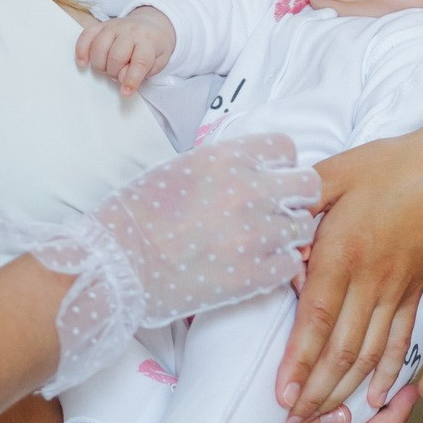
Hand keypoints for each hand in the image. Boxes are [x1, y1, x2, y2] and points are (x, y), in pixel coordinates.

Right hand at [26, 134, 319, 394]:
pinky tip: (255, 266)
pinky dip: (278, 266)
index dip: (278, 163)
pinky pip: (291, 264)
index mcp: (226, 158)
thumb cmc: (134, 216)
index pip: (285, 147)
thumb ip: (221, 166)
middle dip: (294, 197)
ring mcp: (256, 234)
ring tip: (261, 243)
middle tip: (274, 211)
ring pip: (303, 227)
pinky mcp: (254, 274)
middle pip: (308, 185)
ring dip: (286, 234)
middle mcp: (249, 190)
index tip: (267, 177)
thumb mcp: (178, 169)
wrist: (115, 267)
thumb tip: (245, 171)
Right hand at [76, 7, 175, 96]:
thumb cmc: (153, 47)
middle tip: (118, 75)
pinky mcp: (102, 25)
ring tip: (107, 68)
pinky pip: (87, 35)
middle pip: (115, 56)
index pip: (139, 62)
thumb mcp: (158, 62)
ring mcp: (115, 26)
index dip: (131, 79)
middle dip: (114, 72)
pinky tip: (83, 62)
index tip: (126, 92)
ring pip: (99, 47)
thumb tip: (122, 80)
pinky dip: (81, 50)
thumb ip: (143, 72)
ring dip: (100, 65)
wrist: (152, 23)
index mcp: (148, 41)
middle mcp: (131, 31)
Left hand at [274, 123, 422, 422]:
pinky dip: (386, 374)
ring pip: (369, 354)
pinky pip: (400, 342)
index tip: (281, 394)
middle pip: (342, 349)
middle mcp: (371, 281)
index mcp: (344, 253)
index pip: (317, 319)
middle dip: (316, 391)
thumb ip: (301, 199)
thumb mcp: (335, 171)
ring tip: (322, 419)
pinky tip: (372, 398)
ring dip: (345, 390)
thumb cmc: (389, 167)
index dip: (298, 360)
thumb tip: (273, 226)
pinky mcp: (416, 293)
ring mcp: (397, 291)